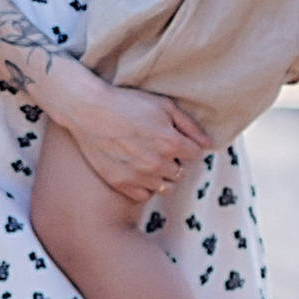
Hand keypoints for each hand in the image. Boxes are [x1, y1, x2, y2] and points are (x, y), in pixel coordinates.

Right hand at [48, 65, 207, 205]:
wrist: (89, 110)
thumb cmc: (127, 103)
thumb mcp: (163, 105)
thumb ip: (190, 126)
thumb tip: (209, 144)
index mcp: (171, 143)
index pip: (194, 154)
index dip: (185, 145)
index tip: (172, 137)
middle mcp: (157, 164)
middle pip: (181, 172)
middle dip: (174, 160)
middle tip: (157, 146)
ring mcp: (139, 176)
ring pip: (165, 187)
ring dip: (161, 175)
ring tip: (147, 159)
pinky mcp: (121, 184)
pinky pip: (145, 195)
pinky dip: (144, 186)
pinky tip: (136, 170)